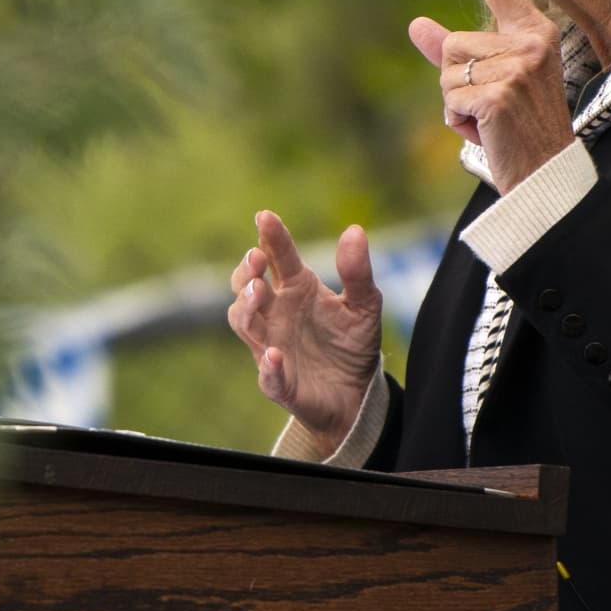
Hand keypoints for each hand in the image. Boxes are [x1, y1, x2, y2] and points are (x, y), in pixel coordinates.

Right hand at [226, 210, 381, 450]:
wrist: (358, 393)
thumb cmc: (353, 343)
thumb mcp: (365, 304)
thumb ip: (358, 271)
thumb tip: (355, 230)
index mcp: (296, 289)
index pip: (277, 258)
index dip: (270, 237)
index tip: (265, 217)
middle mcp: (276, 314)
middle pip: (247, 288)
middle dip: (246, 272)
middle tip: (257, 259)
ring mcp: (272, 346)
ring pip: (245, 324)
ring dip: (247, 308)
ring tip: (259, 291)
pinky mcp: (280, 382)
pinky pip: (268, 375)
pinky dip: (269, 366)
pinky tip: (275, 355)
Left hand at [408, 0, 574, 190]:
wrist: (547, 174)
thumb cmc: (520, 128)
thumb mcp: (491, 82)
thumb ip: (453, 52)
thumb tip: (416, 24)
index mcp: (534, 32)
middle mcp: (529, 43)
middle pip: (453, 46)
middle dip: (458, 83)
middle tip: (492, 108)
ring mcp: (516, 68)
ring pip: (447, 74)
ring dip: (456, 105)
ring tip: (491, 121)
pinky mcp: (498, 95)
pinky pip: (450, 101)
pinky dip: (458, 123)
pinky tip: (487, 133)